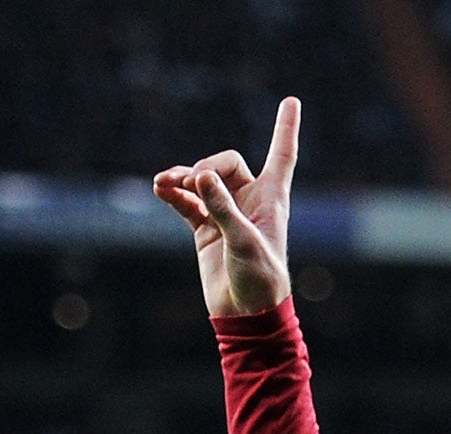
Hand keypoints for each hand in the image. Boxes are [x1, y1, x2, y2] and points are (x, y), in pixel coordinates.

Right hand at [152, 97, 299, 316]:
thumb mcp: (244, 241)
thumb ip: (222, 208)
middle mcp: (249, 203)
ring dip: (183, 179)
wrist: (245, 315)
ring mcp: (225, 215)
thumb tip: (199, 176)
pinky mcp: (205, 230)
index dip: (285, 128)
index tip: (291, 101)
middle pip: (227, 164)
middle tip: (192, 182)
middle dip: (206, 167)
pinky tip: (160, 188)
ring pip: (202, 183)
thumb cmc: (259, 280)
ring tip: (165, 183)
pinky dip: (173, 194)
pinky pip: (186, 203)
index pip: (281, 155)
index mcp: (272, 200)